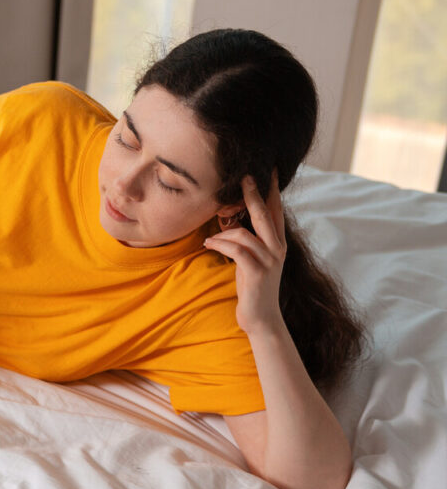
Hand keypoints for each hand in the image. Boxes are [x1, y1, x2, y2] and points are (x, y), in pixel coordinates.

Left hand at [203, 171, 285, 335]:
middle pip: (265, 214)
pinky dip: (220, 244)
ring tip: (210, 238)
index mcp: (278, 243)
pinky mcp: (257, 272)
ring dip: (223, 233)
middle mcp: (278, 248)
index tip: (270, 170)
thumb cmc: (252, 287)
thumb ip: (249, 241)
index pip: (277, 211)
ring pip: (245, 233)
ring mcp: (269, 260)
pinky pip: (236, 250)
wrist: (261, 318)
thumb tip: (231, 221)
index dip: (273, 190)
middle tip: (244, 176)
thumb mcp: (252, 260)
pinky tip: (209, 244)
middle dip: (253, 194)